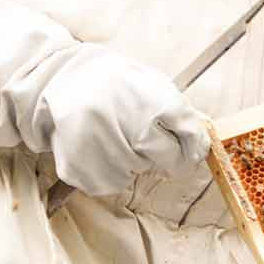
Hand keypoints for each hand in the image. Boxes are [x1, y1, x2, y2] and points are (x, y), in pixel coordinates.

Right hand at [9, 43, 208, 195]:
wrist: (64, 80)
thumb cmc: (115, 84)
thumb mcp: (152, 84)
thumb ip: (178, 113)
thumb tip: (199, 144)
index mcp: (156, 101)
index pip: (192, 135)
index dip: (196, 147)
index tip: (192, 150)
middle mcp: (134, 125)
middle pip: (170, 159)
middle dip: (169, 157)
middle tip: (150, 142)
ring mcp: (107, 149)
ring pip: (138, 173)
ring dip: (135, 162)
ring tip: (116, 135)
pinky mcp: (82, 168)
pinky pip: (110, 183)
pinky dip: (110, 171)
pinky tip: (100, 147)